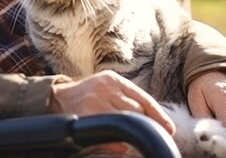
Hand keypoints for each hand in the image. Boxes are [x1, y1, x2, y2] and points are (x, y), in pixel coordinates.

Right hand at [49, 70, 174, 134]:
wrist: (56, 98)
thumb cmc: (86, 95)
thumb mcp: (105, 88)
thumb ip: (126, 99)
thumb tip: (149, 121)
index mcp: (113, 79)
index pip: (143, 98)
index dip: (159, 115)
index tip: (169, 128)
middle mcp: (105, 88)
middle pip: (137, 111)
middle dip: (147, 124)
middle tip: (155, 134)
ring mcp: (96, 102)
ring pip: (126, 121)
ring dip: (133, 132)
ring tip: (137, 139)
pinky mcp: (87, 116)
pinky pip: (110, 134)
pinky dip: (118, 143)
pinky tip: (121, 145)